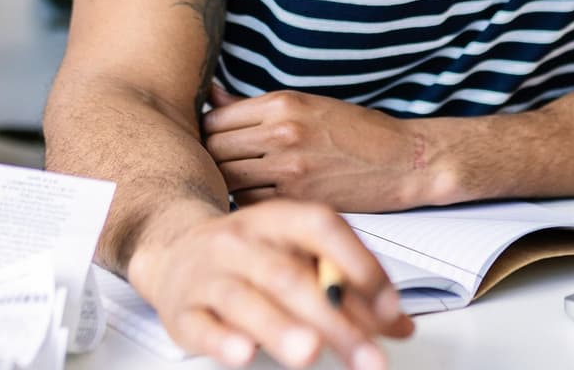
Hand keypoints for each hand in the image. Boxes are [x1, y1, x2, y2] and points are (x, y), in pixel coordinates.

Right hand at [128, 199, 414, 369]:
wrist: (175, 250)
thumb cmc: (249, 255)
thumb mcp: (299, 255)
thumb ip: (350, 287)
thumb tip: (398, 324)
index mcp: (278, 219)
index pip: (322, 229)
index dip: (359, 265)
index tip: (388, 308)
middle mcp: (242, 241)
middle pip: (289, 275)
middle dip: (332, 318)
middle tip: (365, 354)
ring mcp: (209, 275)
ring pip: (245, 299)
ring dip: (280, 328)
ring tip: (310, 351)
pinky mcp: (182, 311)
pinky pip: (201, 325)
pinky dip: (223, 341)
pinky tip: (244, 352)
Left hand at [204, 82, 441, 210]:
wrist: (403, 160)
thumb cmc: (357, 132)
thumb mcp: (307, 104)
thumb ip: (256, 106)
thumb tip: (212, 95)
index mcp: (282, 103)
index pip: (215, 118)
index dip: (208, 132)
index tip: (214, 141)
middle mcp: (282, 132)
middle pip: (214, 148)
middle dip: (211, 158)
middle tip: (219, 166)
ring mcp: (289, 167)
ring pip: (227, 177)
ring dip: (226, 182)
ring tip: (235, 183)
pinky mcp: (298, 198)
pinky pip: (249, 202)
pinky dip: (248, 202)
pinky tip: (259, 198)